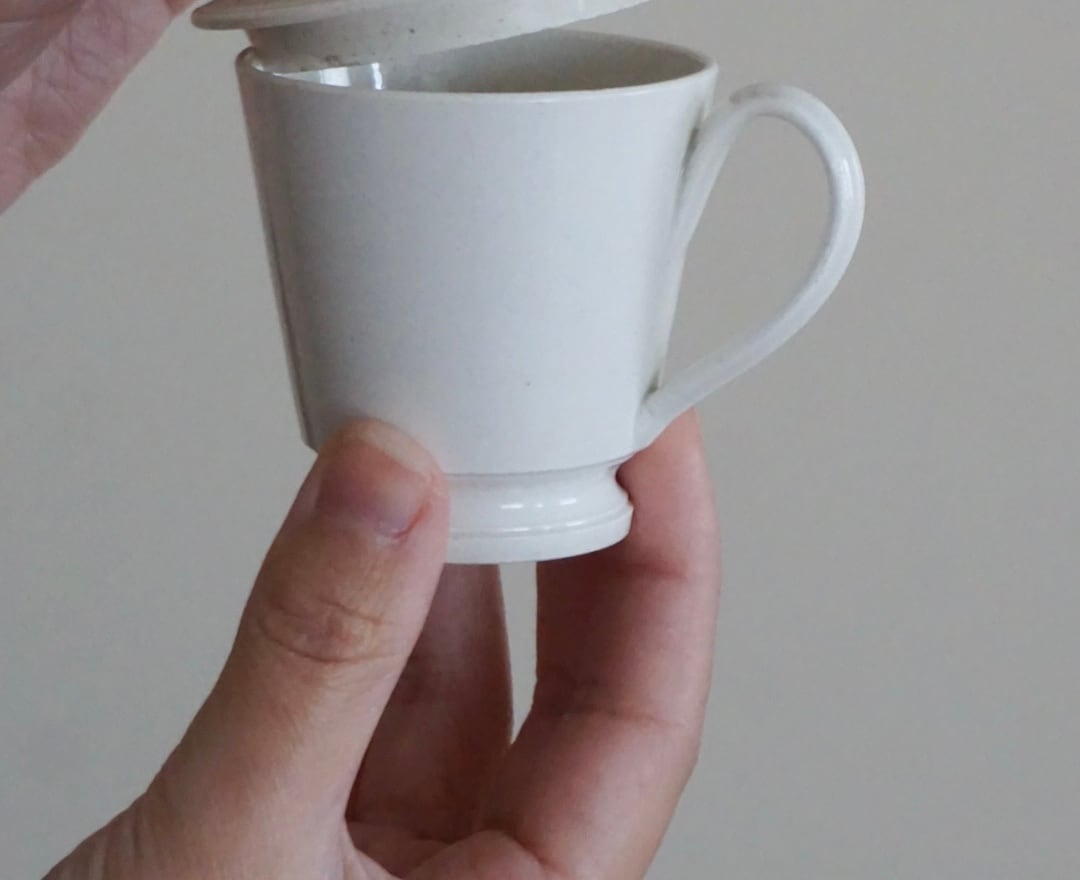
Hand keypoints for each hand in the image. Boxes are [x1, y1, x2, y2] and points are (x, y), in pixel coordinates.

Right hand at [48, 414, 718, 879]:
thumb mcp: (239, 847)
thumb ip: (314, 663)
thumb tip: (386, 491)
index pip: (646, 722)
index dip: (670, 569)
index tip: (662, 449)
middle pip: (577, 691)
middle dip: (581, 541)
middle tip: (581, 419)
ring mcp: (395, 870)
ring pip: (466, 680)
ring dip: (462, 555)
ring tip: (466, 443)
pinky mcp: (314, 840)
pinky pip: (373, 691)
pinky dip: (372, 594)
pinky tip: (373, 517)